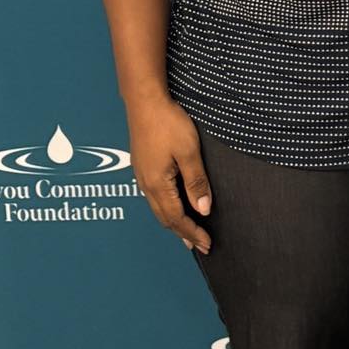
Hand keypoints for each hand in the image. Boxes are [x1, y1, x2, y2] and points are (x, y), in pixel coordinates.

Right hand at [127, 95, 212, 253]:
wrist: (144, 102)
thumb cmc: (168, 123)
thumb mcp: (189, 152)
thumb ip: (196, 182)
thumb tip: (203, 209)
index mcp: (157, 184)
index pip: (177, 218)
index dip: (193, 233)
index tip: (207, 245)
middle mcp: (146, 184)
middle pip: (165, 218)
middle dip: (184, 233)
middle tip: (201, 246)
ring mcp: (141, 176)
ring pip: (158, 209)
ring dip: (174, 223)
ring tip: (188, 233)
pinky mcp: (142, 167)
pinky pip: (154, 197)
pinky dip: (167, 209)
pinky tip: (173, 207)